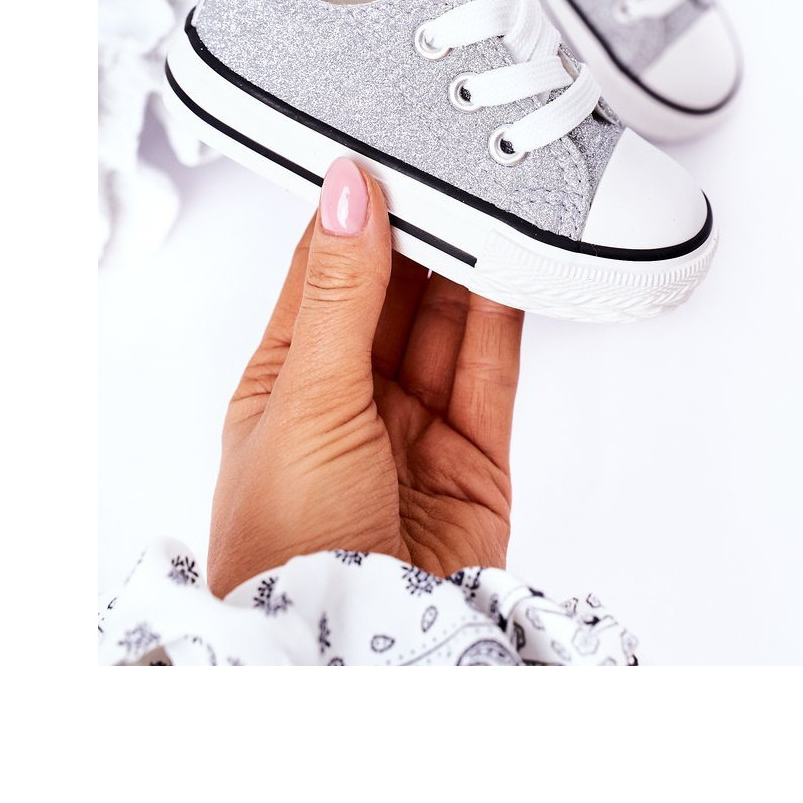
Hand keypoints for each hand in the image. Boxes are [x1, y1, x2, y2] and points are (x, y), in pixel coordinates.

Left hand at [208, 158, 524, 596]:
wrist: (357, 652)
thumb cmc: (289, 543)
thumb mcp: (304, 398)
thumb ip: (339, 291)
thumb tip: (345, 191)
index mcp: (287, 378)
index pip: (323, 269)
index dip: (355, 210)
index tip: (384, 150)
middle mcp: (352, 394)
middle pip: (394, 287)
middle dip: (420, 229)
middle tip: (449, 165)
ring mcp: (416, 422)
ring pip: (448, 320)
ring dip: (467, 262)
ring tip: (489, 198)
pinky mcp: (476, 451)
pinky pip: (494, 365)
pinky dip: (508, 311)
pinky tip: (515, 262)